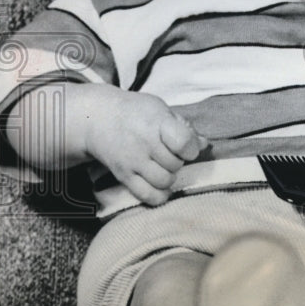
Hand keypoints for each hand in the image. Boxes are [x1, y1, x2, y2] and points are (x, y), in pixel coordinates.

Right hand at [81, 87, 201, 205]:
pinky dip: (159, 195)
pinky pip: (147, 195)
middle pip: (175, 164)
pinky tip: (160, 186)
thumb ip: (184, 127)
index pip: (183, 143)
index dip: (191, 148)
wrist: (99, 119)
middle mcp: (143, 142)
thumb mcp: (160, 110)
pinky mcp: (123, 176)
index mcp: (156, 122)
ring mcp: (132, 161)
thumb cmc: (136, 112)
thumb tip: (205, 144)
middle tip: (169, 153)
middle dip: (178, 161)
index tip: (186, 146)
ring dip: (169, 177)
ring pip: (164, 181)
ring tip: (163, 166)